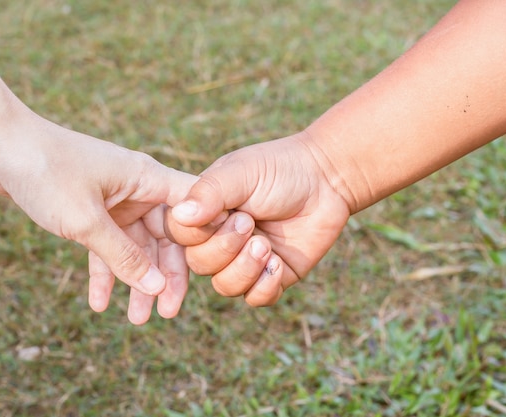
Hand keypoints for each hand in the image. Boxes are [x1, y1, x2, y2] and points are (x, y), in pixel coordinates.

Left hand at [0, 108, 196, 323]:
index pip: (193, 207)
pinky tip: (98, 302)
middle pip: (165, 236)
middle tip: (167, 313)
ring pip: (135, 246)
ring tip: (137, 319)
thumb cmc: (45, 171)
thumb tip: (156, 288)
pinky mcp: (89, 209)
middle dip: (165, 274)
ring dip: (135, 280)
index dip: (207, 236)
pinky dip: (104, 271)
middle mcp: (136, 189)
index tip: (213, 269)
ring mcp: (113, 200)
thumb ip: (123, 256)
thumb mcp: (86, 222)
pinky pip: (105, 245)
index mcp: (147, 178)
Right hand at [166, 131, 349, 305]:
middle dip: (225, 248)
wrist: (326, 179)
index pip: (179, 235)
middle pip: (199, 264)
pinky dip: (265, 286)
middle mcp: (219, 239)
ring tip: (266, 246)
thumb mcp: (241, 172)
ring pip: (224, 286)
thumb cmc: (279, 169)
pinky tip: (278, 263)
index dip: (198, 233)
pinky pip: (255, 298)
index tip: (226, 213)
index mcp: (204, 213)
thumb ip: (210, 192)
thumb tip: (181, 215)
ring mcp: (244, 260)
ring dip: (245, 269)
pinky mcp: (272, 276)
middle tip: (251, 224)